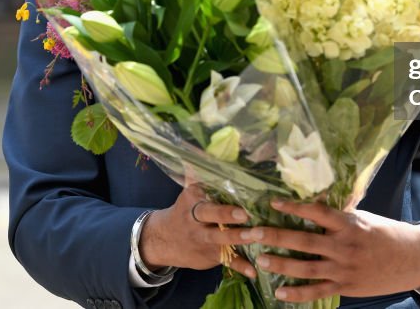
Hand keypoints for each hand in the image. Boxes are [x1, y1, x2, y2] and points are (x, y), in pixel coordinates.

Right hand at [140, 184, 256, 279]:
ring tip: (258, 238)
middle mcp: (196, 222)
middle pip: (211, 218)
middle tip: (246, 215)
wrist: (162, 240)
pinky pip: (227, 262)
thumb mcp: (187, 193)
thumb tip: (198, 149)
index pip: (205, 200)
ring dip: (239, 239)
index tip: (237, 201)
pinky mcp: (211, 256)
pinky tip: (255, 271)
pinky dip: (241, 267)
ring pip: (221, 240)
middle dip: (228, 217)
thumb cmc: (183, 211)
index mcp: (193, 203)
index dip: (220, 201)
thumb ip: (196, 174)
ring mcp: (203, 240)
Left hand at [241, 200, 419, 302]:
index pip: (316, 212)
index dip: (293, 207)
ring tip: (259, 260)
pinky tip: (279, 292)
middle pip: (303, 240)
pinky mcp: (346, 287)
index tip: (272, 203)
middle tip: (252, 232)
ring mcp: (344, 269)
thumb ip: (340, 213)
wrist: (413, 258)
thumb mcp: (364, 217)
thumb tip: (318, 196)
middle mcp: (344, 246)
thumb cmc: (386, 234)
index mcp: (348, 224)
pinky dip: (297, 294)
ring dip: (280, 264)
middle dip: (275, 236)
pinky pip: (317, 291)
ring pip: (305, 268)